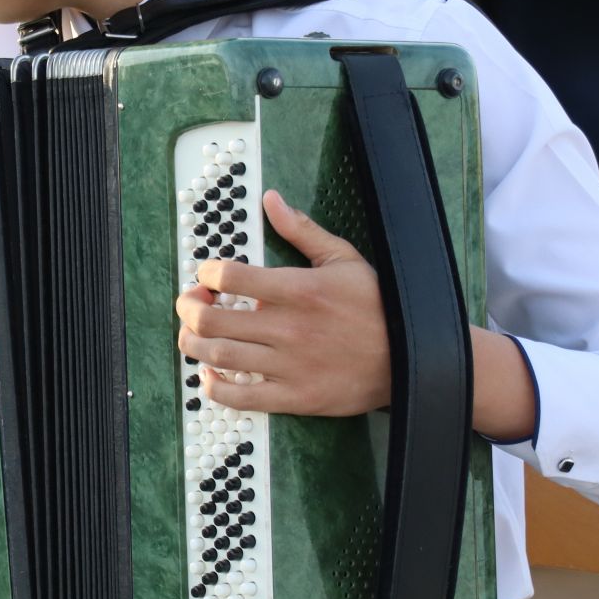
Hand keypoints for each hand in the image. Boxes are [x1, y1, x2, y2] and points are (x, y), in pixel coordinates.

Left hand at [177, 191, 389, 416]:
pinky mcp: (294, 397)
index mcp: (298, 289)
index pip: (230, 278)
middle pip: (212, 320)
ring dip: (192, 344)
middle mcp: (288, 328)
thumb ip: (302, 230)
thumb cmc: (376, 306)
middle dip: (189, 309)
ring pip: (218, 356)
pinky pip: (240, 396)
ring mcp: (289, 366)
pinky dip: (214, 387)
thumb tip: (271, 201)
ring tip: (192, 336)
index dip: (205, 274)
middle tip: (190, 304)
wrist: (409, 358)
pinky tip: (210, 374)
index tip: (206, 275)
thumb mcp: (343, 259)